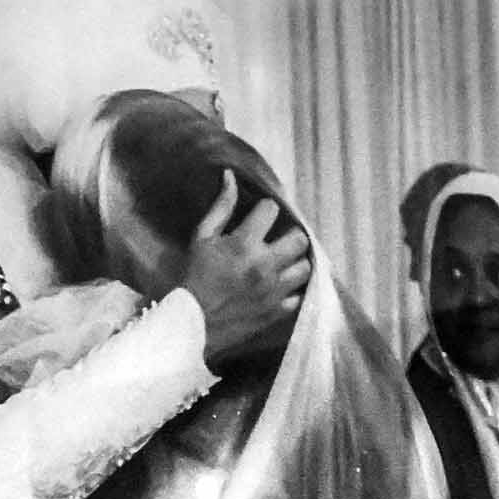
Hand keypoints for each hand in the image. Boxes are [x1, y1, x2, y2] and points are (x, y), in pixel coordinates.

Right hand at [178, 173, 311, 365]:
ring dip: (296, 261)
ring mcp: (274, 290)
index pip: (271, 210)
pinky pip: (299, 295)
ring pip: (305, 267)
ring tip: (282, 261)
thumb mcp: (202, 238)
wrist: (192, 323)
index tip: (258, 217)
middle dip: (290, 234)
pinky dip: (292, 289)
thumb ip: (221, 207)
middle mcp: (264, 265)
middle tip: (278, 239)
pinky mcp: (277, 311)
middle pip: (299, 238)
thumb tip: (231, 176)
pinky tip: (280, 285)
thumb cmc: (195, 277)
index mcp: (244, 244)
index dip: (265, 210)